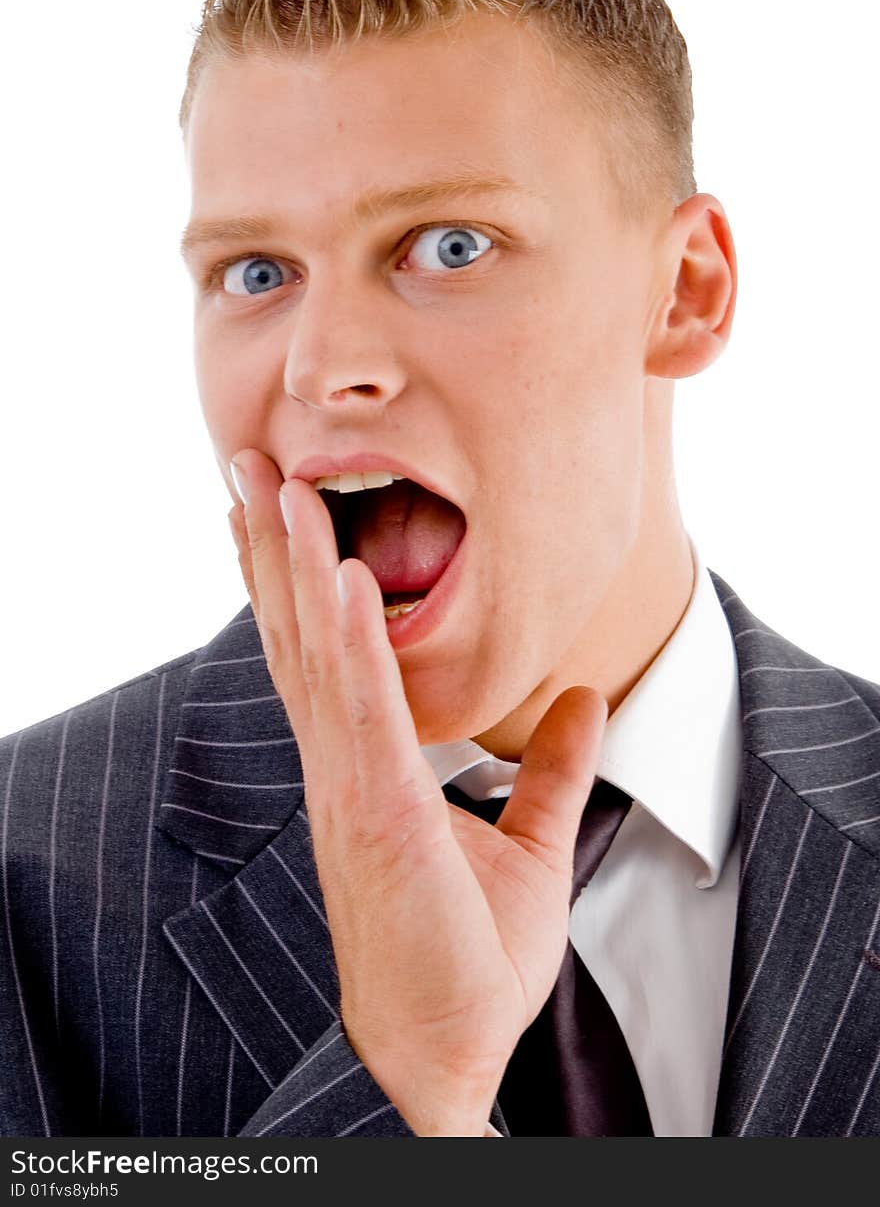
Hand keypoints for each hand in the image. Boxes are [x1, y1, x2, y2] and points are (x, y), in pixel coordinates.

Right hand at [228, 449, 606, 1135]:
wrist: (447, 1049)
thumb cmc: (467, 958)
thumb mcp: (527, 843)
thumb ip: (546, 768)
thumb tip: (583, 700)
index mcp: (366, 768)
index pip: (323, 654)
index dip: (295, 580)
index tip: (280, 512)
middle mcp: (342, 764)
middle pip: (298, 635)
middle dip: (272, 546)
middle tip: (247, 463)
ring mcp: (351, 784)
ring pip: (314, 653)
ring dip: (292, 563)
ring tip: (273, 482)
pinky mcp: (378, 810)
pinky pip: (360, 707)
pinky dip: (345, 636)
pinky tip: (333, 573)